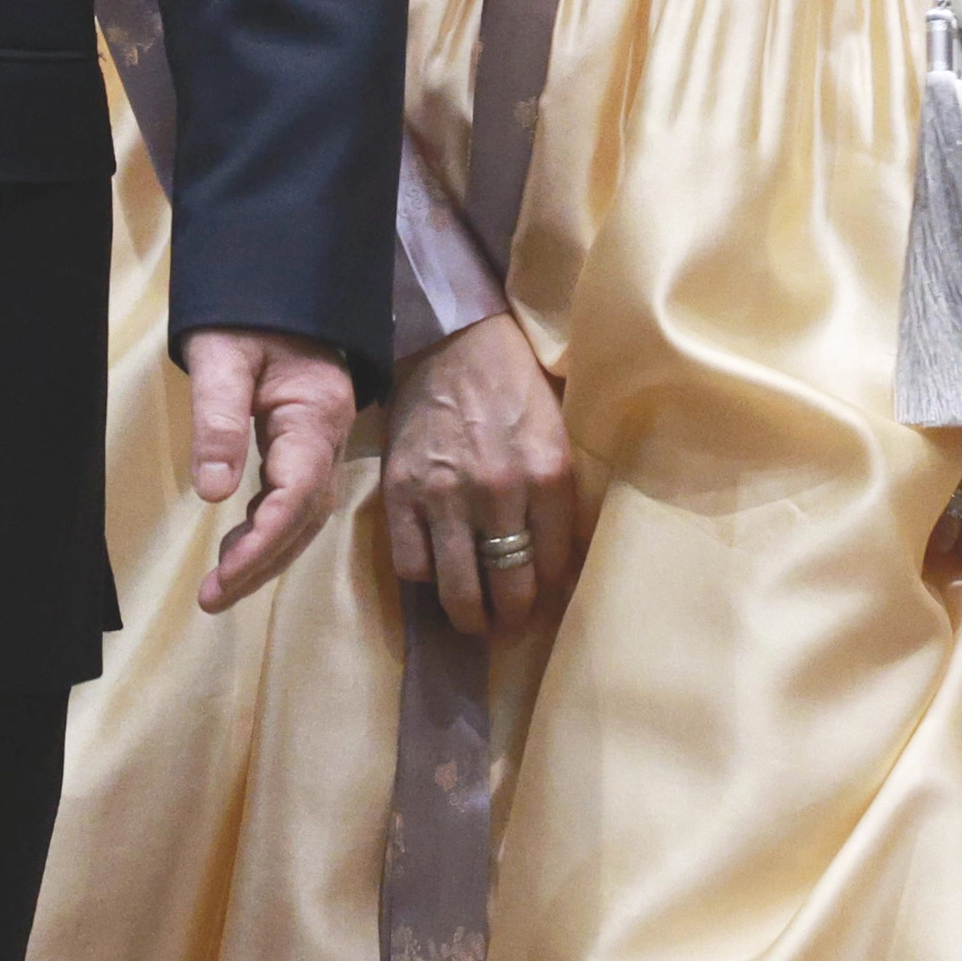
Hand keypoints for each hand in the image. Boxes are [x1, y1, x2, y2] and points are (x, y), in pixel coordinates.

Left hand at [184, 327, 356, 614]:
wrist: (280, 277)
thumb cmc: (245, 309)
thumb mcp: (221, 356)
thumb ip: (217, 420)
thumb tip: (212, 493)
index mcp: (315, 413)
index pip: (298, 494)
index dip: (263, 542)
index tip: (222, 577)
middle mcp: (331, 433)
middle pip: (308, 516)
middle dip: (264, 562)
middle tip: (213, 597)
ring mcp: (326, 438)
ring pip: (308, 513)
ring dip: (269, 552)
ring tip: (220, 584)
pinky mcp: (310, 439)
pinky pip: (299, 497)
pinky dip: (271, 528)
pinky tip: (238, 544)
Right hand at [383, 312, 582, 635]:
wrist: (453, 338)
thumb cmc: (515, 383)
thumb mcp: (557, 433)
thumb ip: (559, 495)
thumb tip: (561, 559)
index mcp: (548, 475)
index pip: (555, 567)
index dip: (549, 593)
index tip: (543, 600)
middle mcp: (498, 492)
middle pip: (509, 588)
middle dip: (512, 617)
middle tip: (509, 621)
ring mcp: (444, 495)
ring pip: (457, 589)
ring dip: (468, 615)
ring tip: (473, 617)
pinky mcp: (400, 491)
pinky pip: (410, 563)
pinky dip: (423, 577)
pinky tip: (434, 572)